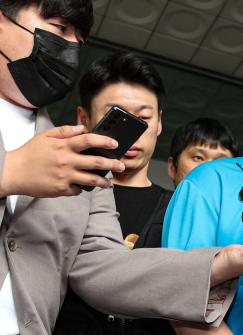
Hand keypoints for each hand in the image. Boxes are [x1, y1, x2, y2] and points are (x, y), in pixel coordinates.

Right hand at [0, 125, 123, 196]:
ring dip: (103, 181)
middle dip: (112, 164)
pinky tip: (83, 187)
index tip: (115, 144)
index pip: (88, 141)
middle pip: (96, 162)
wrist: (13, 172)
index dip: (104, 141)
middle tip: (121, 165)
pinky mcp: (61, 189)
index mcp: (63, 146)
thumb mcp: (45, 136)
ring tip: (109, 183)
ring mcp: (65, 176)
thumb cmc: (29, 154)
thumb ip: (64, 131)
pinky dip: (81, 189)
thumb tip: (81, 128)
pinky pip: (78, 190)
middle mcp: (66, 161)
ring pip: (91, 180)